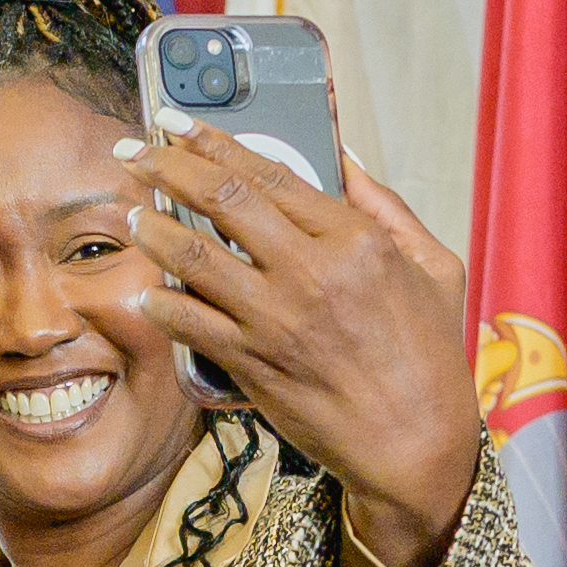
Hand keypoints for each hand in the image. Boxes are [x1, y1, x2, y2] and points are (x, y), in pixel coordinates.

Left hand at [107, 132, 482, 566]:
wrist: (416, 444)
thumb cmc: (431, 356)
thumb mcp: (434, 267)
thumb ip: (386, 206)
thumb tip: (344, 156)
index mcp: (354, 239)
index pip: (268, 171)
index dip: (213, 139)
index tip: (178, 123)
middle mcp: (309, 271)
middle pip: (220, 198)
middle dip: (165, 165)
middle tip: (132, 152)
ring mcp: (274, 318)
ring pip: (192, 255)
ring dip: (152, 228)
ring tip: (132, 214)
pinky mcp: (251, 363)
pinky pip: (188, 321)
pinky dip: (161, 302)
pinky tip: (147, 291)